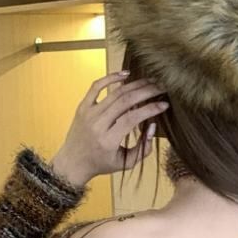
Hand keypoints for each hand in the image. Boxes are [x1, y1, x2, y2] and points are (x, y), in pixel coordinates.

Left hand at [50, 72, 169, 186]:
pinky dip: (111, 77)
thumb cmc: (102, 163)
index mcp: (108, 141)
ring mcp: (88, 113)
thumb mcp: (126, 163)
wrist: (73, 162)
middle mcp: (97, 124)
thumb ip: (143, 148)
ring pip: (115, 92)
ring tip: (150, 81)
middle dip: (146, 91)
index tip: (164, 104)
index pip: (132, 118)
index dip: (150, 109)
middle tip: (161, 87)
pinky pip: (96, 86)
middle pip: (125, 101)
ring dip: (135, 84)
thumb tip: (152, 126)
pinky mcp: (83, 106)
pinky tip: (126, 74)